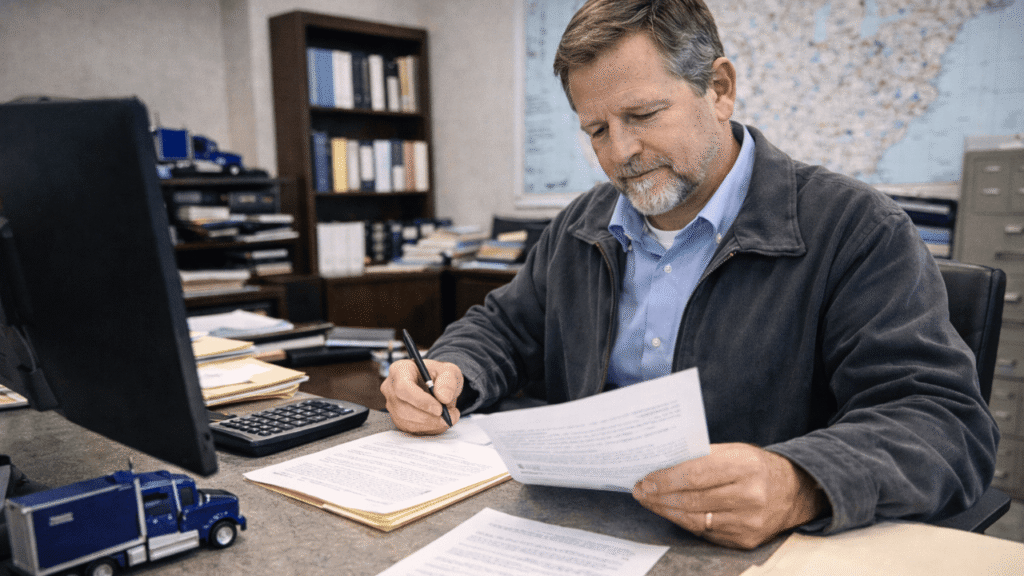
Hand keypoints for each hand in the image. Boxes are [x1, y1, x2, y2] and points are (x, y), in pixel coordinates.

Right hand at [381, 358, 462, 434]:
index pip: (403, 387)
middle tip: (450, 417)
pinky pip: (411, 429)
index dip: (420, 401)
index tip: (439, 409)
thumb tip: (443, 397)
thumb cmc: (440, 375)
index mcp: (400, 370)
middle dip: (428, 417)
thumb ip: (448, 381)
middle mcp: (391, 388)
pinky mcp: (397, 419)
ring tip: (449, 417)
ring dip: (431, 424)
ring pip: (407, 421)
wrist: (437, 385)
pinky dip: (429, 429)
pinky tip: (440, 422)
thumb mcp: (449, 371)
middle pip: (403, 408)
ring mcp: (392, 405)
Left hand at [632, 443, 827, 549]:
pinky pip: (705, 533)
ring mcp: (749, 522)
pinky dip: (684, 522)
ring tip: (650, 501)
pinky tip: (671, 512)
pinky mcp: (746, 540)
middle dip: (660, 496)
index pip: (695, 474)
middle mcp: (750, 496)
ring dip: (667, 511)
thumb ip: (701, 457)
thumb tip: (661, 465)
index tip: (645, 479)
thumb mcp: (734, 451)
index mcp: (745, 466)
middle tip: (640, 491)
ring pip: (695, 519)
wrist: (794, 491)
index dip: (665, 479)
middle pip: (692, 499)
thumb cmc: (755, 467)